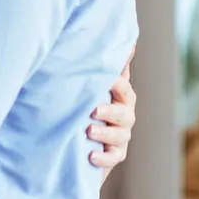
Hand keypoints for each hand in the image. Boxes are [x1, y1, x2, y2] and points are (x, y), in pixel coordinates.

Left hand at [89, 48, 135, 177]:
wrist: (73, 137)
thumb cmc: (81, 102)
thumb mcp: (84, 83)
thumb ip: (96, 65)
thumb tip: (113, 39)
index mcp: (118, 96)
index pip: (123, 88)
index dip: (118, 83)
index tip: (107, 80)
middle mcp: (123, 115)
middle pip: (124, 113)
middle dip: (111, 112)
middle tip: (93, 110)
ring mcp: (120, 136)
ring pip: (121, 136)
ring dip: (105, 134)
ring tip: (88, 131)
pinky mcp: (114, 155)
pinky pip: (114, 159)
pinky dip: (103, 159)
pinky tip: (91, 156)